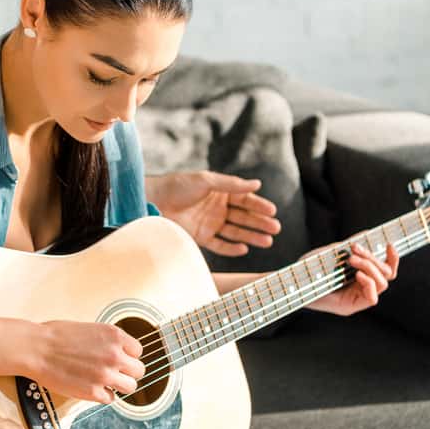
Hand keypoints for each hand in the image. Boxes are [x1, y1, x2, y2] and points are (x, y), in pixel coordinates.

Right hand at [28, 321, 145, 403]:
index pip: (138, 351)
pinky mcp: (94, 392)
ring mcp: (105, 375)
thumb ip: (108, 341)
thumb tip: (119, 351)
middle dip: (127, 372)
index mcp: (114, 336)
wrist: (36, 349)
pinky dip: (103, 395)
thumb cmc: (56, 336)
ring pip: (130, 387)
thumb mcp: (89, 328)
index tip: (118, 358)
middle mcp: (114, 355)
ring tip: (106, 382)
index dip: (127, 355)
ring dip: (119, 385)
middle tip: (115, 372)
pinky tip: (91, 387)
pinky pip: (111, 399)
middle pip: (139, 370)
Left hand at [145, 170, 280, 256]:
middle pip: (244, 217)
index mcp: (220, 192)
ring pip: (235, 232)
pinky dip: (231, 248)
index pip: (245, 200)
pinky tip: (244, 248)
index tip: (273, 211)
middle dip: (260, 223)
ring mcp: (210, 223)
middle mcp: (217, 208)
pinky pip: (219, 244)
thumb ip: (231, 184)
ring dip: (251, 236)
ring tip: (268, 241)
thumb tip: (257, 184)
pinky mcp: (200, 237)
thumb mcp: (206, 180)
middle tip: (276, 228)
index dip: (259, 206)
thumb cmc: (177, 185)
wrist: (153, 200)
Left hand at [307, 243, 398, 315]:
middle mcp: (361, 289)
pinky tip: (357, 274)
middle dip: (373, 258)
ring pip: (382, 283)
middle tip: (355, 249)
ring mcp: (356, 299)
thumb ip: (348, 247)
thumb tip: (366, 234)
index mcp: (360, 277)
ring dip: (370, 267)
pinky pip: (372, 298)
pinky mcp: (350, 307)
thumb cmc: (308, 268)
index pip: (386, 270)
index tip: (389, 244)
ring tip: (352, 260)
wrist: (291, 282)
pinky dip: (368, 283)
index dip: (392, 258)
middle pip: (386, 274)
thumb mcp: (330, 253)